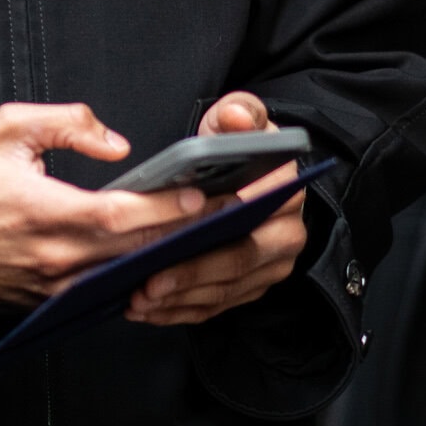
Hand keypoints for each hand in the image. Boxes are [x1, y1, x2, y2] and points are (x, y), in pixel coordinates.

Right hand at [0, 102, 205, 307]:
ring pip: (129, 273)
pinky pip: (110, 289)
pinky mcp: (57, 301)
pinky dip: (142, 275)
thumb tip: (115, 144)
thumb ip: (64, 124)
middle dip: (185, 231)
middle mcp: (57, 257)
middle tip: (228, 213)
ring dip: (171, 256)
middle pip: (136, 249)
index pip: (118, 215)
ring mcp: (58, 286)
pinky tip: (172, 259)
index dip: (162, 207)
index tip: (198, 194)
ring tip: (213, 234)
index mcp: (45, 214)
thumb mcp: (5, 132)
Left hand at [126, 92, 307, 327]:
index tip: (174, 235)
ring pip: (223, 291)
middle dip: (189, 276)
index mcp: (286, 192)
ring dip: (179, 300)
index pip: (250, 213)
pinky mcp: (250, 287)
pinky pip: (215, 307)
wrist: (249, 176)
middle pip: (237, 260)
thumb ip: (239, 113)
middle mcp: (286, 234)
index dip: (211, 227)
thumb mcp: (238, 120)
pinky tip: (148, 310)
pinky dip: (180, 312)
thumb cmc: (238, 148)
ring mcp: (269, 267)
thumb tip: (236, 117)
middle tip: (147, 284)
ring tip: (139, 299)